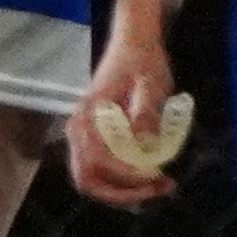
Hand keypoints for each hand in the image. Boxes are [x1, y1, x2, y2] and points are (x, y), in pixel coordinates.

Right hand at [62, 11, 193, 209]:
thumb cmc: (143, 61)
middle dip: (123, 192)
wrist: (132, 44)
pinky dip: (123, 180)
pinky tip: (150, 173)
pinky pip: (100, 170)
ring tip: (159, 184)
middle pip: (88, 179)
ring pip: (92, 179)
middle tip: (159, 187)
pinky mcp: (92, 138)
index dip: (127, 175)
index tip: (157, 174)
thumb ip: (145, 114)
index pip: (98, 161)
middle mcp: (78, 129)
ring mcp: (82, 136)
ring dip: (123, 190)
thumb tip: (144, 148)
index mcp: (89, 116)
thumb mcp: (151, 83)